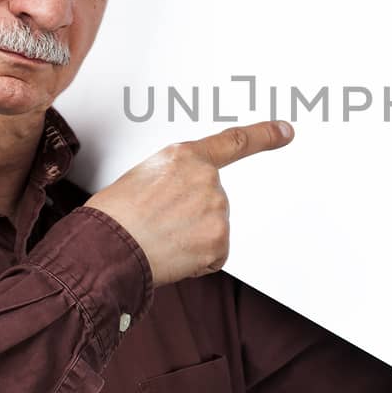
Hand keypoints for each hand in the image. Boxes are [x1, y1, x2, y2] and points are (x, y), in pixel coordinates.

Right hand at [86, 120, 294, 285]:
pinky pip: (214, 255)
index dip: (264, 135)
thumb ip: (176, 180)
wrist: (106, 247)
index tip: (286, 131)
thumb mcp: (142, 179)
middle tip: (158, 223)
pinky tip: (172, 255)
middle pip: (213, 201)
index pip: (234, 142)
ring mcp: (216, 209)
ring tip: (159, 238)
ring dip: (192, 239)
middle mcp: (206, 178)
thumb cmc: (113, 216)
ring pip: (213, 229)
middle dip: (191, 216)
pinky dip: (197, 261)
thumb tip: (183, 198)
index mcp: (184, 156)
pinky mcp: (219, 240)